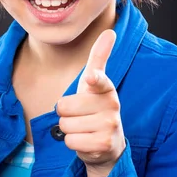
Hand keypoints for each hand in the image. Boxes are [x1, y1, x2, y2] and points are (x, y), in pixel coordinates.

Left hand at [56, 29, 125, 176]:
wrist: (108, 143)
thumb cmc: (95, 107)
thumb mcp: (95, 82)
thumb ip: (99, 57)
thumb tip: (110, 31)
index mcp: (106, 88)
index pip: (100, 80)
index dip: (94, 79)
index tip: (91, 78)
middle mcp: (112, 105)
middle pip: (64, 106)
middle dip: (65, 114)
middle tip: (80, 116)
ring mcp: (110, 126)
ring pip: (65, 125)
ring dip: (69, 129)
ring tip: (84, 128)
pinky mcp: (104, 145)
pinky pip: (70, 141)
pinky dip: (73, 143)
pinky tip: (86, 141)